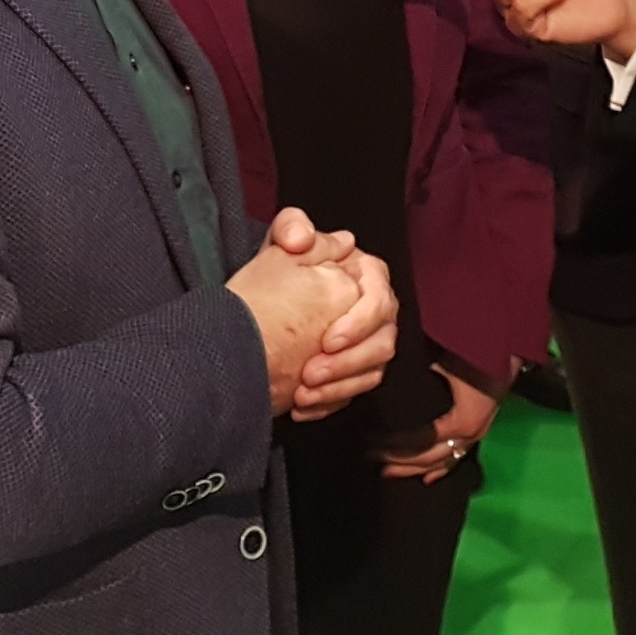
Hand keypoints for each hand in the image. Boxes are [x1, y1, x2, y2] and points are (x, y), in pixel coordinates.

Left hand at [227, 208, 365, 415]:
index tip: (327, 340)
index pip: (380, 298)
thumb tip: (303, 238)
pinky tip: (302, 406)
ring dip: (338, 387)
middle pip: (383, 342)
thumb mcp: (277, 246)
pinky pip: (353, 393)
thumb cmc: (272, 276)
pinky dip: (329, 402)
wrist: (252, 318)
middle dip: (348, 363)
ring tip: (303, 392)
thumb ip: (290, 228)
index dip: (359, 322)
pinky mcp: (353, 372)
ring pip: (372, 372)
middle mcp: (372, 312)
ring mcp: (366, 344)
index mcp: (364, 276)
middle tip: (310, 372)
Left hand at [379, 364, 501, 483]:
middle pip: (429, 458)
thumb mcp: (446, 366)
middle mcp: (468, 437)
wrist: (507, 348)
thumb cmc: (476, 355)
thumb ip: (422, 377)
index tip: (372, 444)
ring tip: (390, 471)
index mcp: (460, 424)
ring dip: (416, 468)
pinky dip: (441, 468)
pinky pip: (457, 457)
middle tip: (372, 460)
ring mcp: (475, 436)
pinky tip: (428, 478)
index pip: (420, 442)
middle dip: (400, 462)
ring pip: (442, 462)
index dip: (395, 446)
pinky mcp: (477, 431)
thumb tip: (390, 382)